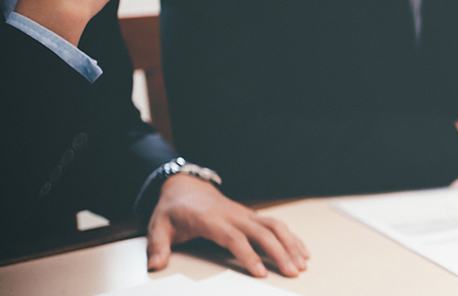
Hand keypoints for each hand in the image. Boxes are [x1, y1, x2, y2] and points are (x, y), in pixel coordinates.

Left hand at [146, 175, 308, 276]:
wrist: (185, 186)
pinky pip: (275, 225)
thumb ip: (158, 246)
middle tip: (292, 272)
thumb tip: (155, 265)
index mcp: (211, 219)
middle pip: (261, 232)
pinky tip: (302, 251)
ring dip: (290, 244)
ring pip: (273, 226)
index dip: (248, 255)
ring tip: (302, 264)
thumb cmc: (174, 209)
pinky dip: (291, 237)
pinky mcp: (251, 216)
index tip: (261, 272)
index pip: (234, 237)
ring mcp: (244, 214)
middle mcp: (233, 214)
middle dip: (279, 252)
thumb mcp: (159, 226)